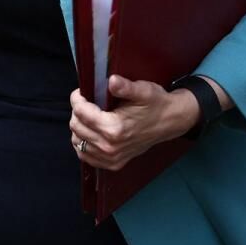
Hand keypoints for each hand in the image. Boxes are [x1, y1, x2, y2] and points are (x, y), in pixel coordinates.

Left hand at [68, 75, 199, 170]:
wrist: (170, 122)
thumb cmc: (156, 104)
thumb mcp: (142, 90)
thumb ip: (125, 87)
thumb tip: (111, 80)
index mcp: (115, 128)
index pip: (81, 112)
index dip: (77, 98)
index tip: (81, 92)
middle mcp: (111, 147)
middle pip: (76, 127)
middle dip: (77, 111)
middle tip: (86, 102)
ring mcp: (111, 158)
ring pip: (77, 141)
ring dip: (79, 127)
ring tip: (89, 116)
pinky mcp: (113, 164)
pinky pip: (85, 156)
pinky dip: (84, 143)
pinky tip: (91, 132)